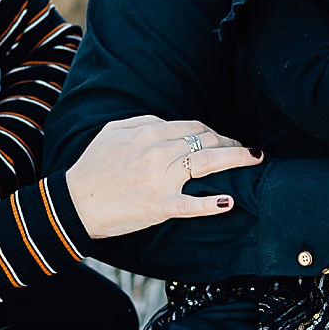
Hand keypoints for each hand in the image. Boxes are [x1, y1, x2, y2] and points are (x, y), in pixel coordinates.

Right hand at [65, 117, 261, 238]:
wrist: (74, 202)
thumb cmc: (92, 166)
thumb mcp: (112, 131)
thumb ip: (142, 123)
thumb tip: (168, 123)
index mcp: (148, 133)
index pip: (193, 127)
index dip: (215, 131)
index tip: (226, 139)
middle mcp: (158, 153)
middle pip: (207, 141)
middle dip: (232, 143)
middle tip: (248, 151)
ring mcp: (160, 180)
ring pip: (208, 163)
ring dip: (236, 159)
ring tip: (254, 160)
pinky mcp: (159, 206)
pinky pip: (192, 205)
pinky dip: (212, 204)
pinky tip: (229, 201)